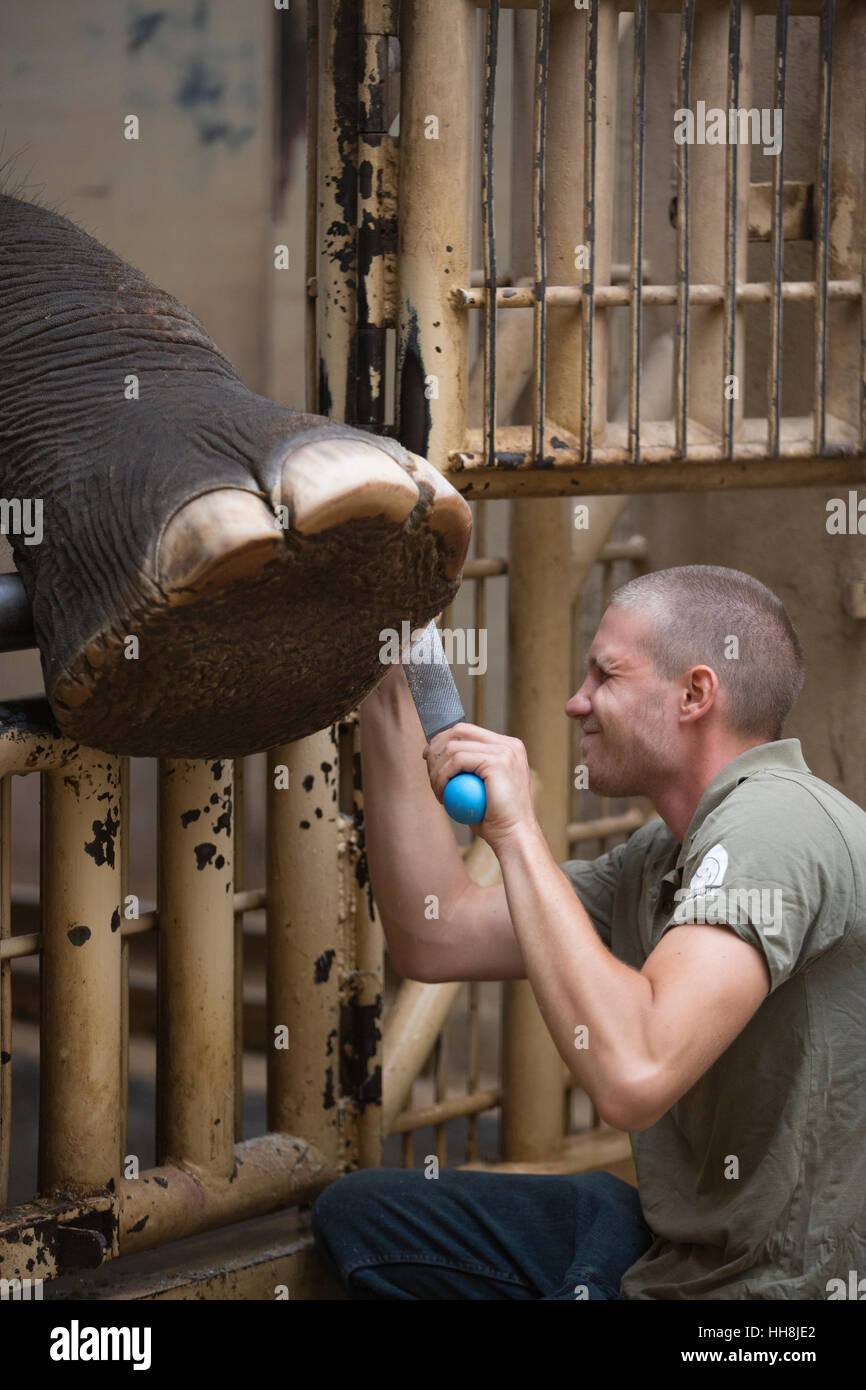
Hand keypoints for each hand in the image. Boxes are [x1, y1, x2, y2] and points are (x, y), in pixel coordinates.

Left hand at [422, 722, 537, 852]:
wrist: (514, 837)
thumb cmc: (496, 820)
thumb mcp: (482, 789)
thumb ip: (470, 771)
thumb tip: (440, 758)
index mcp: (508, 747)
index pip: (467, 731)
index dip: (442, 740)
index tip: (428, 758)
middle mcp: (509, 744)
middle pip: (459, 731)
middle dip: (436, 749)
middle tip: (430, 775)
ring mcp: (505, 751)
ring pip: (453, 747)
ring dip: (436, 769)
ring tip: (438, 791)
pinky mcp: (497, 761)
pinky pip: (457, 761)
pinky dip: (442, 776)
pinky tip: (442, 794)